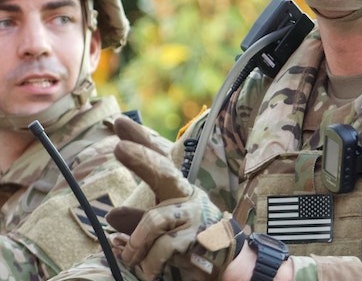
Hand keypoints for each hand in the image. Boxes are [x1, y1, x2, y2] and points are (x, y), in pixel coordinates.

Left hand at [106, 117, 222, 279]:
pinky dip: (149, 262)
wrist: (224, 265)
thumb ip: (136, 222)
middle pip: (163, 171)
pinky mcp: (198, 236)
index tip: (119, 122)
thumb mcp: (160, 230)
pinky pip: (163, 247)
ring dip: (136, 244)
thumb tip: (110, 217)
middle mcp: (187, 195)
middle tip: (119, 148)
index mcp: (176, 190)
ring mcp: (193, 214)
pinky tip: (147, 270)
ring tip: (129, 258)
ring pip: (155, 221)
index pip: (158, 159)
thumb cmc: (189, 243)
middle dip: (141, 158)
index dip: (140, 140)